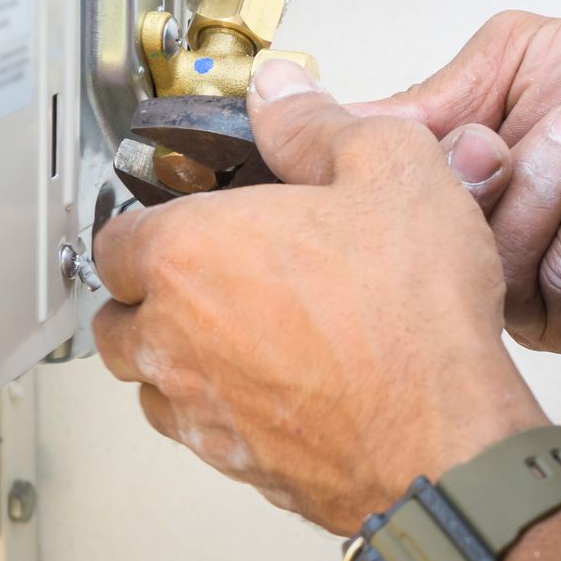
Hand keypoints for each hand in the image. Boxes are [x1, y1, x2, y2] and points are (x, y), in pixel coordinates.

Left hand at [92, 59, 548, 534]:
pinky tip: (280, 390)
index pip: (113, 240)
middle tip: (207, 278)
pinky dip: (224, 414)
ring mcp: (201, 411)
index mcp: (187, 254)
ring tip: (241, 336)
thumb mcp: (388, 169)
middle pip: (117, 319)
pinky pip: (205, 437)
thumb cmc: (412, 318)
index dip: (146, 226)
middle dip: (149, 298)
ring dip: (178, 361)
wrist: (447, 436)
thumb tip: (282, 94)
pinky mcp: (239, 466)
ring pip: (152, 386)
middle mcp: (174, 338)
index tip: (179, 222)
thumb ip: (316, 124)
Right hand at [353, 12, 560, 361]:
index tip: (406, 137)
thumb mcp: (518, 59)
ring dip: (551, 186)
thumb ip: (432, 95)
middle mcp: (493, 254)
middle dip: (475, 177)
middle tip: (508, 136)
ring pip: (500, 265)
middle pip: (429, 243)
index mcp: (464, 194)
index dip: (386, 173)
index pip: (385, 206)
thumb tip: (335, 114)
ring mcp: (543, 299)